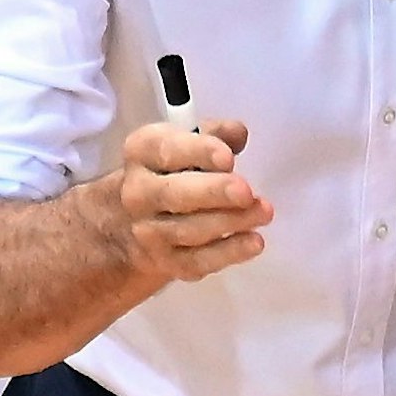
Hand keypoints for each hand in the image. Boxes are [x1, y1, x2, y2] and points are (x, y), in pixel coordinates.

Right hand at [118, 120, 273, 281]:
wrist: (132, 220)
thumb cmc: (170, 170)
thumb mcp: (186, 141)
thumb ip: (215, 134)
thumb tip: (238, 133)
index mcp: (142, 152)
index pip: (168, 150)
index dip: (198, 152)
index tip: (227, 158)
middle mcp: (137, 193)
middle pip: (175, 194)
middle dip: (214, 192)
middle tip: (246, 192)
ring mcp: (148, 231)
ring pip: (189, 230)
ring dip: (230, 222)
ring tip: (263, 212)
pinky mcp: (165, 262)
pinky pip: (197, 261)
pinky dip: (228, 253)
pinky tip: (254, 242)